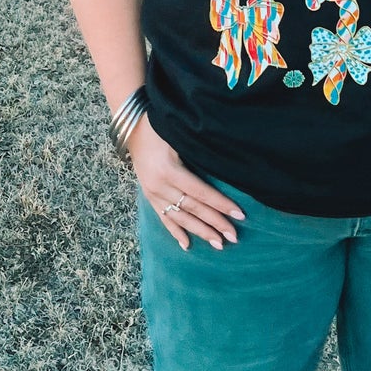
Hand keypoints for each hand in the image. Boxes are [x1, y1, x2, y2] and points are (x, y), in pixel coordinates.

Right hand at [128, 115, 245, 251]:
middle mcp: (159, 186)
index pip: (201, 192)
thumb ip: (197, 153)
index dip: (220, 204)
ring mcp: (152, 194)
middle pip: (193, 208)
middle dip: (215, 223)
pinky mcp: (148, 196)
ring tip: (218, 244)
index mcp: (169, 171)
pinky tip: (187, 245)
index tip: (239, 214)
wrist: (130, 128)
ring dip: (200, 231)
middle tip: (234, 236)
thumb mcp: (178, 137)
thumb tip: (225, 167)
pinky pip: (164, 218)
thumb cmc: (159, 126)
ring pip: (180, 217)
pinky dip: (175, 232)